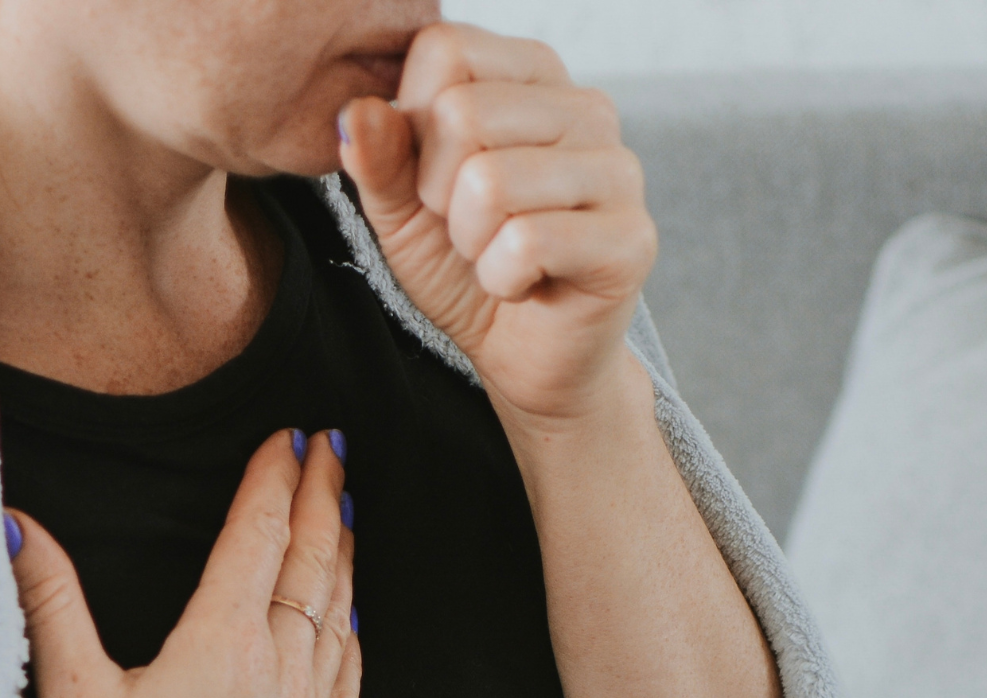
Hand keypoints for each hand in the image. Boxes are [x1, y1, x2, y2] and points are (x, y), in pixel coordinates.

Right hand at [9, 427, 359, 697]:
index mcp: (221, 644)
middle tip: (334, 451)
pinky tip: (354, 634)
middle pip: (312, 568)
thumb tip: (14, 522)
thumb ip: (48, 604)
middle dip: (321, 501)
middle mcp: (281, 677)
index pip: (258, 537)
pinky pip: (351, 692)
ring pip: (340, 625)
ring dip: (344, 565)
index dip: (273, 479)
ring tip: (348, 521)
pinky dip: (354, 646)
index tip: (290, 435)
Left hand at [339, 23, 655, 429]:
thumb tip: (357, 115)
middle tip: (472, 231)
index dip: (416, 128)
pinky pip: (526, 244)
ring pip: (491, 182)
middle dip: (441, 195)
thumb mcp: (403, 210)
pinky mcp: (629, 238)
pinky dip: (502, 280)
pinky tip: (526, 286)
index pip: (445, 50)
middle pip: (462, 112)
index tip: (441, 181)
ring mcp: (618, 170)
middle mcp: (586, 107)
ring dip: (472, 244)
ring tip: (499, 258)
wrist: (526, 359)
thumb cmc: (469, 272)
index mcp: (533, 75)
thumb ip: (378, 158)